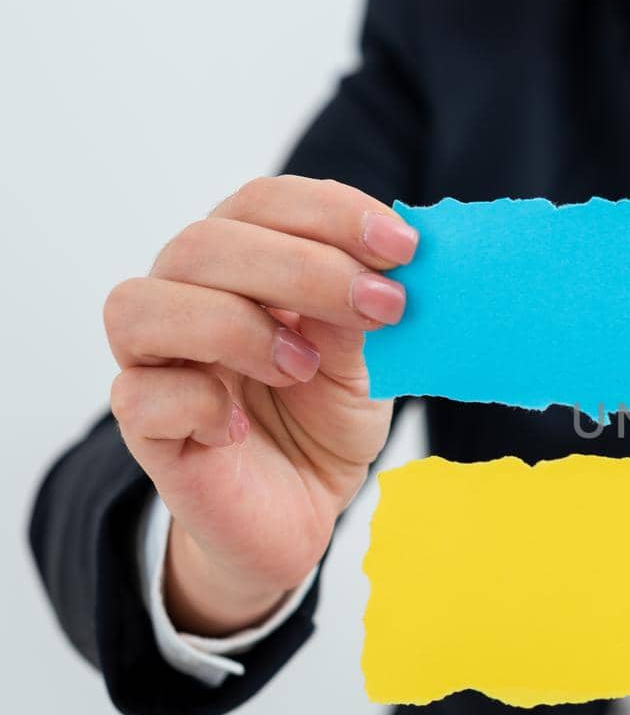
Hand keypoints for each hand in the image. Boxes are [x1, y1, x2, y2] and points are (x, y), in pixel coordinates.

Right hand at [104, 176, 416, 634]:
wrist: (301, 511)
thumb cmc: (325, 419)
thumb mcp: (366, 359)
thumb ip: (363, 308)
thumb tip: (391, 262)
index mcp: (244, 261)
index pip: (263, 203)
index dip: (330, 212)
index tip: (404, 247)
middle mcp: (187, 294)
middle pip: (205, 242)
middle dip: (304, 267)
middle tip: (382, 306)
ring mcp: (155, 358)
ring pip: (144, 304)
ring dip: (237, 327)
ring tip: (304, 368)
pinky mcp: (144, 424)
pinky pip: (140, 393)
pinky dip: (200, 402)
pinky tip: (242, 425)